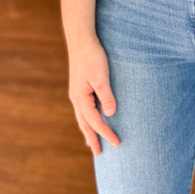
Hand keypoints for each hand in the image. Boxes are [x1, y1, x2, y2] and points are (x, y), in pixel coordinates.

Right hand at [68, 36, 119, 154]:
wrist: (81, 39)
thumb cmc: (92, 57)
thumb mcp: (101, 77)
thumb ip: (106, 97)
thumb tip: (110, 115)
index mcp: (80, 99)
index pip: (95, 122)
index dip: (106, 133)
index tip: (117, 143)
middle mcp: (76, 98)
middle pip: (84, 125)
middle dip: (92, 139)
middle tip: (99, 154)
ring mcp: (77, 93)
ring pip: (83, 118)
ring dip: (88, 131)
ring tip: (92, 143)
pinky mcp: (81, 87)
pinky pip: (84, 109)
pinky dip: (88, 119)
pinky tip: (92, 119)